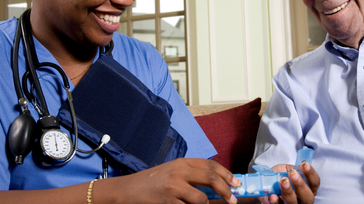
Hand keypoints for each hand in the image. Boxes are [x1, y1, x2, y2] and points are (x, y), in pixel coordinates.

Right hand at [109, 158, 239, 203]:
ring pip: (201, 198)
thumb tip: (215, 185)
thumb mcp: (171, 172)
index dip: (226, 174)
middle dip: (225, 190)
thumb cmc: (151, 183)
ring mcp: (173, 186)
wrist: (127, 190)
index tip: (236, 183)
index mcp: (182, 163)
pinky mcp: (167, 201)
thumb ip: (190, 176)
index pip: (210, 165)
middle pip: (210, 178)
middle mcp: (179, 171)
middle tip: (232, 199)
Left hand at [260, 162, 319, 203]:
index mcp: (308, 188)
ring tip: (282, 182)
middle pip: (308, 197)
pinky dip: (276, 201)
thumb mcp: (285, 169)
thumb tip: (292, 169)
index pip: (315, 183)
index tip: (304, 164)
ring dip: (289, 192)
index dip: (311, 174)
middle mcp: (302, 199)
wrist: (265, 184)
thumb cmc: (279, 176)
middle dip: (301, 185)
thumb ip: (290, 169)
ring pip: (294, 203)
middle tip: (292, 174)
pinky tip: (273, 195)